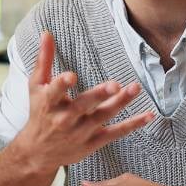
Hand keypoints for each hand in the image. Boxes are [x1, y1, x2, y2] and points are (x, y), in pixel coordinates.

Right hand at [9, 32, 154, 174]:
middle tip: (115, 85)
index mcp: (49, 103)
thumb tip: (47, 32)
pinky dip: (133, 125)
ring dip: (120, 103)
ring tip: (135, 88)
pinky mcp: (93, 142)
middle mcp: (64, 119)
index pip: (55, 92)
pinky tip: (149, 115)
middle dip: (99, 95)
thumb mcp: (37, 87)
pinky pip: (115, 133)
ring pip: (103, 116)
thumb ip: (44, 60)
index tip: (71, 76)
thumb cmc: (39, 113)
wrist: (38, 152)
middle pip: (83, 105)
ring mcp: (80, 132)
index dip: (62, 84)